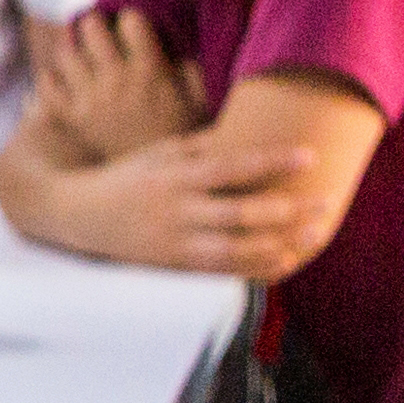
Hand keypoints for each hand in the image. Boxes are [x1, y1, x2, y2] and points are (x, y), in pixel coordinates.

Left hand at [29, 9, 205, 161]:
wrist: (153, 180)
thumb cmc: (179, 136)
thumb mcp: (198, 102)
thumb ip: (190, 70)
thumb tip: (178, 44)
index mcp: (150, 72)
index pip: (132, 22)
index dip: (130, 19)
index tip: (130, 26)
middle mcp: (116, 81)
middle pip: (92, 29)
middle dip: (94, 23)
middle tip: (97, 27)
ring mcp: (89, 98)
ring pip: (65, 52)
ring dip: (70, 43)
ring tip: (76, 44)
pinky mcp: (70, 117)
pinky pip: (47, 84)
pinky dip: (50, 76)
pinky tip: (61, 75)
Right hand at [71, 123, 330, 280]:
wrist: (77, 215)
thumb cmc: (126, 177)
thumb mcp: (158, 153)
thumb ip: (201, 146)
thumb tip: (249, 131)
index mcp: (172, 176)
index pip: (230, 167)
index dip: (271, 162)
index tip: (308, 155)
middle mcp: (175, 211)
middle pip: (242, 213)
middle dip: (288, 208)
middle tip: (325, 199)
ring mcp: (175, 242)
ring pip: (238, 248)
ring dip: (282, 241)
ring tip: (315, 232)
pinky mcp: (174, 266)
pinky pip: (224, 271)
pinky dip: (257, 268)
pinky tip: (285, 259)